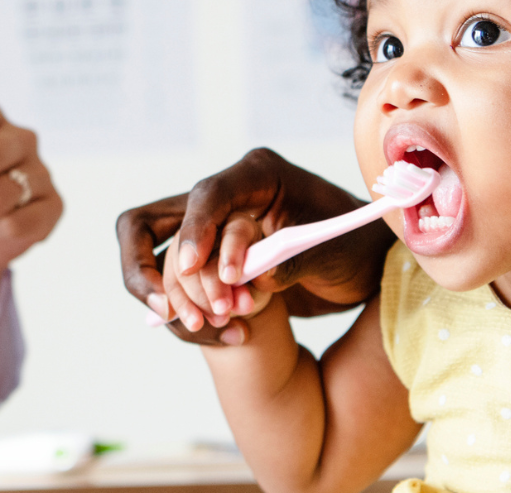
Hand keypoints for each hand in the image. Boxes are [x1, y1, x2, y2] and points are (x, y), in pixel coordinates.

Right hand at [115, 148, 394, 345]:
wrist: (362, 269)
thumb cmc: (354, 247)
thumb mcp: (333, 252)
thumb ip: (294, 261)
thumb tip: (255, 278)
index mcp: (257, 176)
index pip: (207, 195)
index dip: (193, 230)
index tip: (190, 267)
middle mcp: (225, 200)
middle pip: (148, 224)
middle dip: (150, 270)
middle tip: (171, 310)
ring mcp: (210, 233)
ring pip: (157, 262)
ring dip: (179, 299)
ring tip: (219, 324)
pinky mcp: (207, 264)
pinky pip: (177, 290)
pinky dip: (193, 315)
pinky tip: (231, 334)